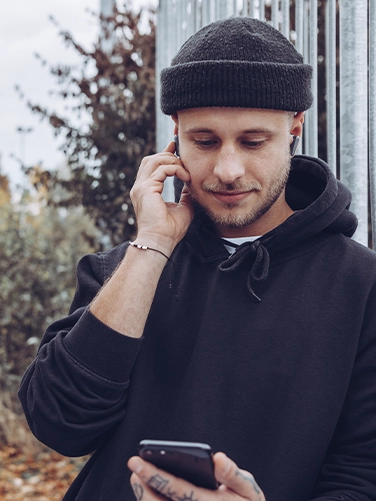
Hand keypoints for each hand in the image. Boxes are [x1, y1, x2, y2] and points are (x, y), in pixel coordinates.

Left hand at [128, 452, 265, 500]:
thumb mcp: (249, 491)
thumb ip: (234, 475)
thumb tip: (217, 458)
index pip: (176, 489)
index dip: (155, 475)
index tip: (137, 460)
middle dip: (143, 484)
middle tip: (133, 462)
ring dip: (145, 495)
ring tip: (137, 475)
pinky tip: (147, 488)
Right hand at [130, 141, 193, 254]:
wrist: (161, 242)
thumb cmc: (170, 230)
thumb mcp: (183, 207)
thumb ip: (185, 195)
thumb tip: (191, 185)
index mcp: (146, 190)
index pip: (152, 166)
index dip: (164, 154)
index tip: (175, 147)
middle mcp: (140, 187)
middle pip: (151, 159)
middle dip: (168, 154)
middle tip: (184, 156)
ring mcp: (141, 187)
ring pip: (154, 160)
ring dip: (172, 161)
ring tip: (185, 170)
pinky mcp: (146, 189)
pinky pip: (162, 170)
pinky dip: (175, 169)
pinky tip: (186, 177)